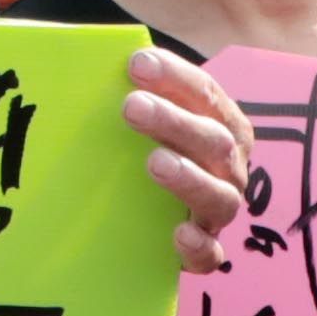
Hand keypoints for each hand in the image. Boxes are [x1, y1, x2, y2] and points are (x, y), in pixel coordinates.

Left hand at [124, 50, 254, 274]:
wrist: (159, 212)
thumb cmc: (151, 148)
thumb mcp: (149, 117)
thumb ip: (132, 92)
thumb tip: (87, 61)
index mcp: (221, 123)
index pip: (206, 93)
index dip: (175, 77)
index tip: (136, 63)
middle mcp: (229, 165)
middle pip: (214, 141)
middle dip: (174, 122)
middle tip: (132, 107)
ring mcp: (220, 209)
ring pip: (219, 196)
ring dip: (188, 177)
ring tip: (154, 162)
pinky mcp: (206, 250)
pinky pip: (210, 254)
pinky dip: (198, 246)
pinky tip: (177, 233)